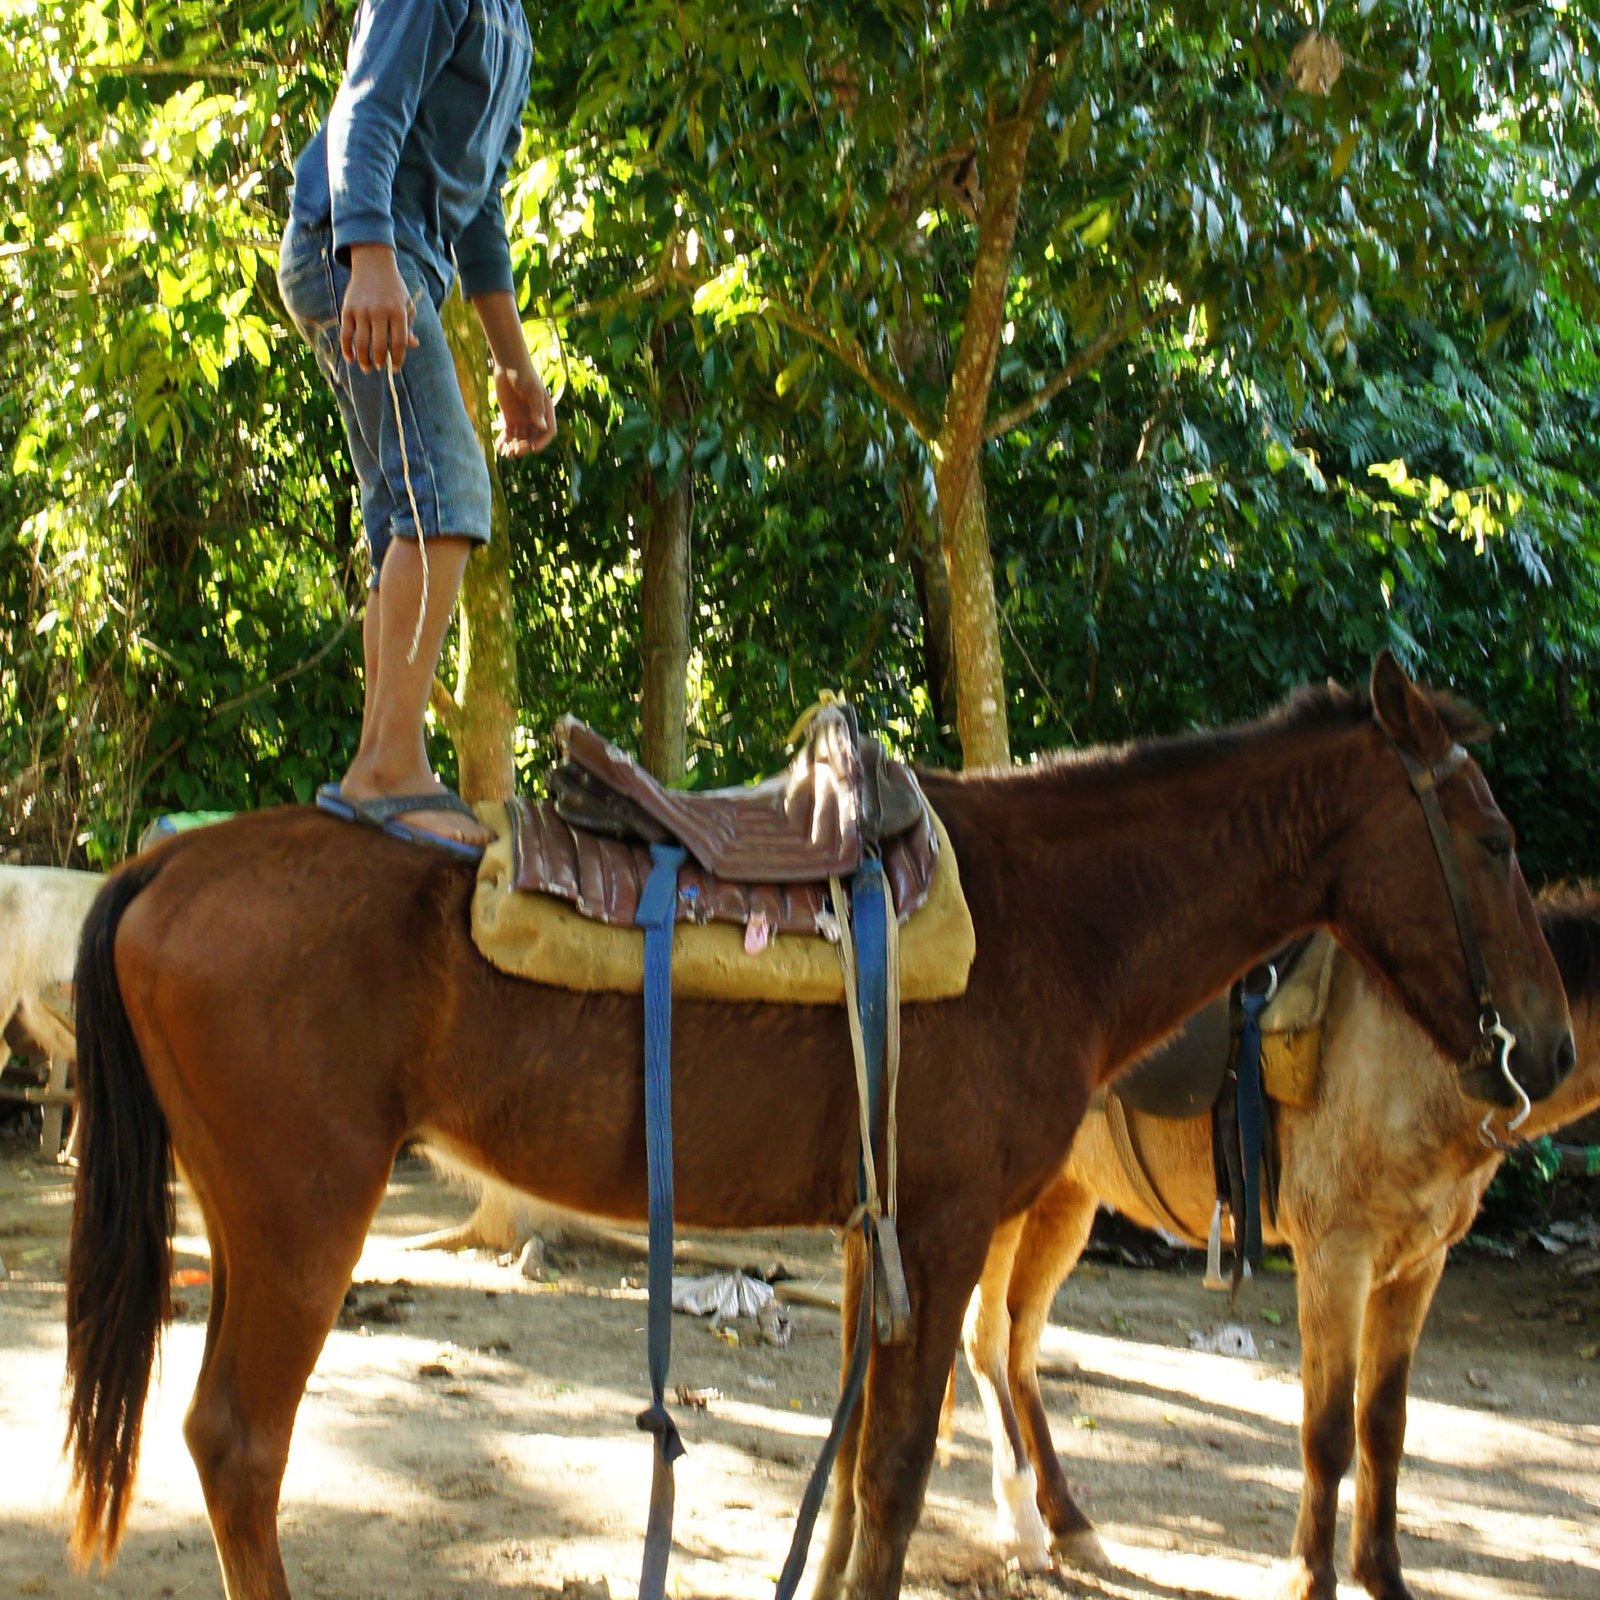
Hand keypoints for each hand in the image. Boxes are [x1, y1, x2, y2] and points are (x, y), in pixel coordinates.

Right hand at [341, 245, 418, 371]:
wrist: (373, 264)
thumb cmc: (393, 288)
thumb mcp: (406, 304)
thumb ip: (408, 325)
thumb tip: (412, 345)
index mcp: (397, 312)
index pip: (398, 342)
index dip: (397, 358)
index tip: (395, 368)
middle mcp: (379, 311)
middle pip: (379, 345)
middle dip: (379, 361)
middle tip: (379, 367)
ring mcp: (362, 310)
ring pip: (361, 343)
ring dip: (363, 359)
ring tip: (367, 368)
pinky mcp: (348, 309)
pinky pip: (346, 334)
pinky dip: (347, 349)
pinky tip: (350, 359)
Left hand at [494, 365, 556, 455]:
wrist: (509, 365)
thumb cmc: (524, 375)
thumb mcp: (532, 391)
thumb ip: (537, 409)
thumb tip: (542, 428)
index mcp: (545, 412)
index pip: (548, 432)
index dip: (542, 442)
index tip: (533, 449)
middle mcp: (535, 418)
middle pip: (533, 438)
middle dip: (525, 446)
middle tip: (515, 451)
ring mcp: (522, 419)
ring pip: (520, 439)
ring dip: (514, 447)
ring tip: (506, 454)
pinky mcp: (509, 418)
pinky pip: (508, 433)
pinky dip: (504, 441)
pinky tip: (499, 447)